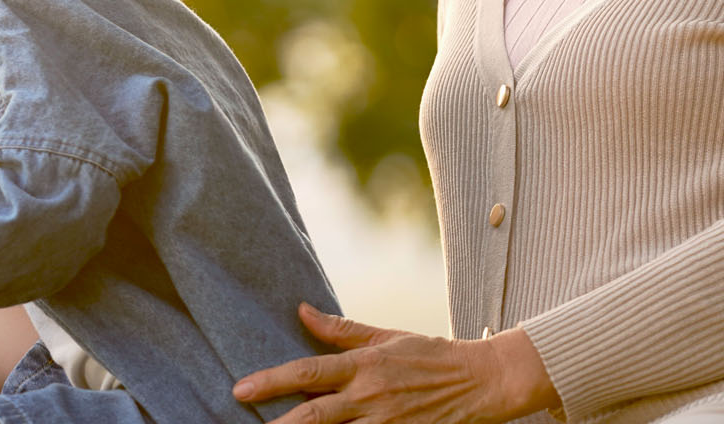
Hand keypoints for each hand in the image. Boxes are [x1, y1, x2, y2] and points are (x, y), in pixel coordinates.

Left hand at [232, 304, 557, 423]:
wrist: (483, 382)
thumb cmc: (431, 354)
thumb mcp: (385, 336)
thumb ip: (341, 330)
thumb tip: (301, 311)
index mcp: (364, 366)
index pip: (308, 372)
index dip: (272, 381)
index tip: (241, 389)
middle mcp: (371, 397)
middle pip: (315, 415)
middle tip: (244, 422)